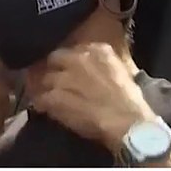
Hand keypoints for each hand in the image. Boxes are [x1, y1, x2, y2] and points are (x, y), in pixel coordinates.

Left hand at [33, 44, 154, 151]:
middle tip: (55, 82)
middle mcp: (77, 58)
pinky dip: (41, 104)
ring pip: (45, 79)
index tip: (70, 70)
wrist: (127, 122)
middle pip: (55, 59)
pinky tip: (44, 109)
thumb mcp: (122, 72)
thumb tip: (95, 69)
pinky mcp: (55, 96)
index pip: (74, 49)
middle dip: (54, 69)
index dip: (70, 61)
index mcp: (97, 50)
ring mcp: (64, 77)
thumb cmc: (130, 101)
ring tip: (47, 98)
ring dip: (46, 88)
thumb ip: (103, 65)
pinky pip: (40, 98)